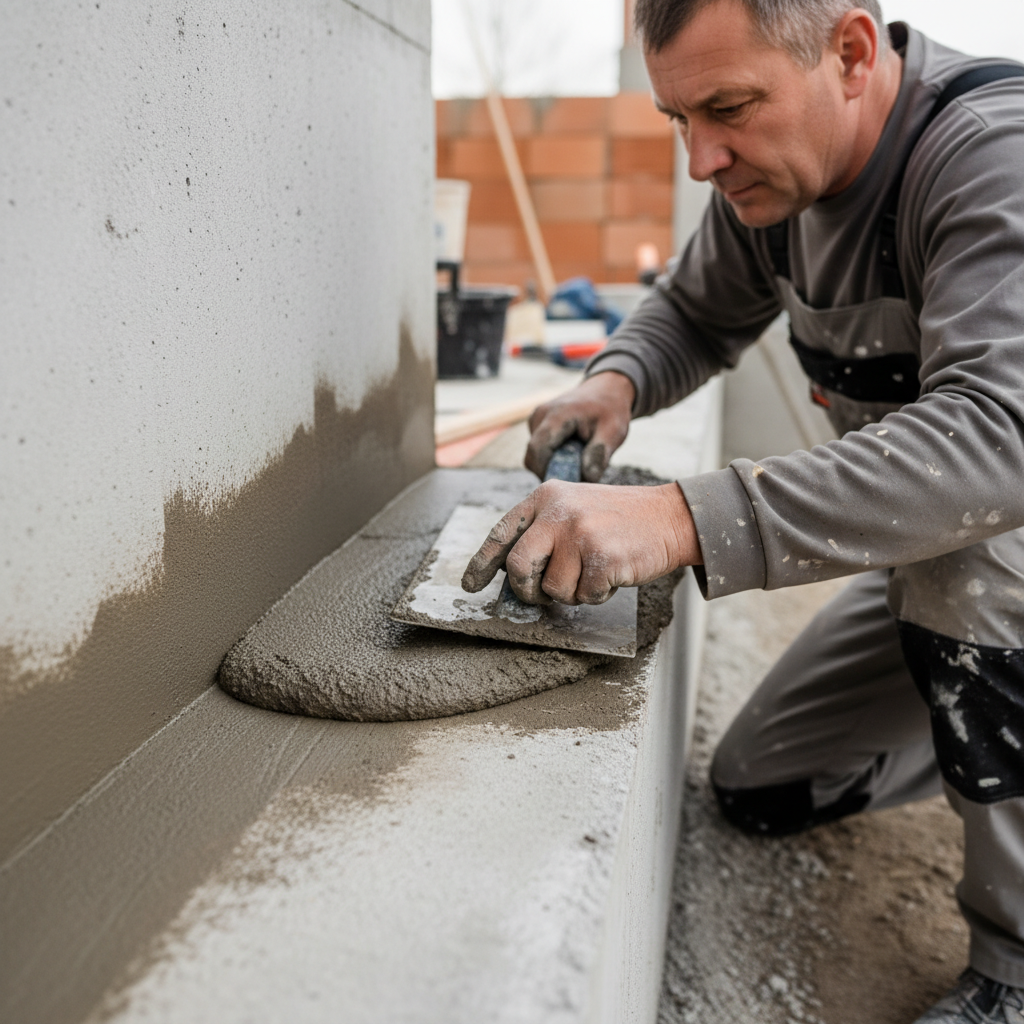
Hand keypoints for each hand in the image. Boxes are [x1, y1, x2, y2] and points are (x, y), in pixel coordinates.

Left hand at [461, 480, 702, 605]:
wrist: (668, 517)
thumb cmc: (618, 519)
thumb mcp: (574, 507)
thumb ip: (542, 531)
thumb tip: (510, 571)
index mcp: (546, 497)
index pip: (502, 532)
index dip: (482, 563)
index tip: (470, 584)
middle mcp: (558, 512)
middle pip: (519, 566)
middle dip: (526, 589)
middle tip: (539, 595)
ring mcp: (580, 534)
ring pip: (553, 589)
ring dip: (572, 592)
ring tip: (593, 570)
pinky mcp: (602, 558)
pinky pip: (584, 596)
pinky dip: (596, 594)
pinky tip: (611, 573)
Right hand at [525, 372, 634, 482]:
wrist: (605, 390)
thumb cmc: (610, 411)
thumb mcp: (613, 432)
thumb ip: (599, 454)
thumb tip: (586, 478)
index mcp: (557, 415)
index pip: (538, 451)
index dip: (547, 472)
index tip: (569, 484)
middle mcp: (540, 415)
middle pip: (532, 456)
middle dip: (552, 471)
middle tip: (577, 475)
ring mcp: (535, 419)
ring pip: (535, 455)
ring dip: (553, 464)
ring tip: (578, 456)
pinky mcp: (536, 424)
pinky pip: (538, 450)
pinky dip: (553, 456)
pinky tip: (572, 449)